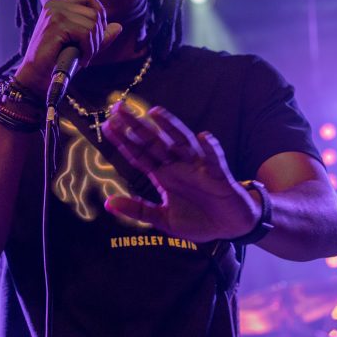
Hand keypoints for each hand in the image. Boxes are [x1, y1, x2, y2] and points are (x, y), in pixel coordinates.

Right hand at [13, 0, 121, 97]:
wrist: (36, 78)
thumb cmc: (57, 62)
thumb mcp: (82, 46)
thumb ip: (98, 36)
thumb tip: (118, 26)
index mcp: (59, 5)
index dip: (99, 17)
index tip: (93, 38)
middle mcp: (55, 5)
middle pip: (94, 11)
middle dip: (98, 35)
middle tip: (89, 53)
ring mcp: (54, 13)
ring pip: (92, 23)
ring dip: (93, 45)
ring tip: (84, 58)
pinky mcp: (55, 24)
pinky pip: (85, 33)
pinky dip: (88, 49)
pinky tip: (81, 60)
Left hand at [102, 104, 259, 243]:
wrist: (229, 228)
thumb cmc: (198, 220)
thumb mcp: (163, 219)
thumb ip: (138, 210)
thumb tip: (108, 204)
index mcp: (164, 175)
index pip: (139, 154)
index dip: (123, 141)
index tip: (107, 126)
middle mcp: (178, 166)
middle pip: (154, 142)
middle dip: (137, 126)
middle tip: (119, 108)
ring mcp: (198, 168)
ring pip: (182, 142)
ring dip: (170, 127)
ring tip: (155, 113)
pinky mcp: (218, 175)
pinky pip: (214, 160)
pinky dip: (211, 149)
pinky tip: (204, 137)